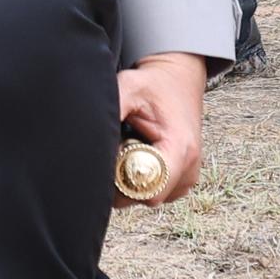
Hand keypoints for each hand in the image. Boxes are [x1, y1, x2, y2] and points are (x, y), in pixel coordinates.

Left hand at [116, 50, 206, 205]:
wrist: (177, 81)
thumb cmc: (153, 85)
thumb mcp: (128, 88)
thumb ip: (111, 110)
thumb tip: (90, 134)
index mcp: (179, 149)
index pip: (147, 191)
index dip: (120, 183)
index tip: (108, 160)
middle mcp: (189, 168)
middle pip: (144, 197)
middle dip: (121, 181)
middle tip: (113, 151)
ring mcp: (188, 176)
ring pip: (148, 197)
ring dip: (131, 180)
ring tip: (127, 148)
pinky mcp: (183, 178)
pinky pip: (155, 191)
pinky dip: (141, 178)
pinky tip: (136, 155)